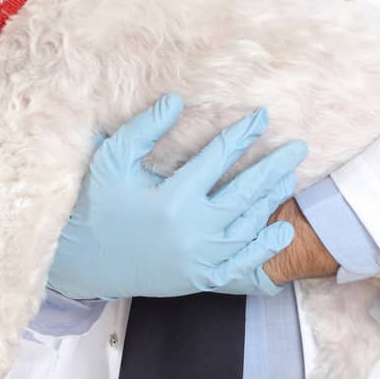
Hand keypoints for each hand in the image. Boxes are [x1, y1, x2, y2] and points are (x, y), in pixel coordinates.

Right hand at [45, 93, 306, 299]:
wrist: (81, 261)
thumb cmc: (95, 204)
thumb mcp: (112, 159)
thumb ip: (145, 129)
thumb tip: (176, 99)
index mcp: (172, 198)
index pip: (218, 158)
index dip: (242, 135)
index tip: (262, 117)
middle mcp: (191, 231)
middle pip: (245, 193)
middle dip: (274, 167)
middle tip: (298, 147)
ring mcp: (198, 259)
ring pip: (248, 226)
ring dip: (271, 200)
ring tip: (289, 177)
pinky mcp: (198, 279)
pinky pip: (240, 263)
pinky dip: (263, 247)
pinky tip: (280, 229)